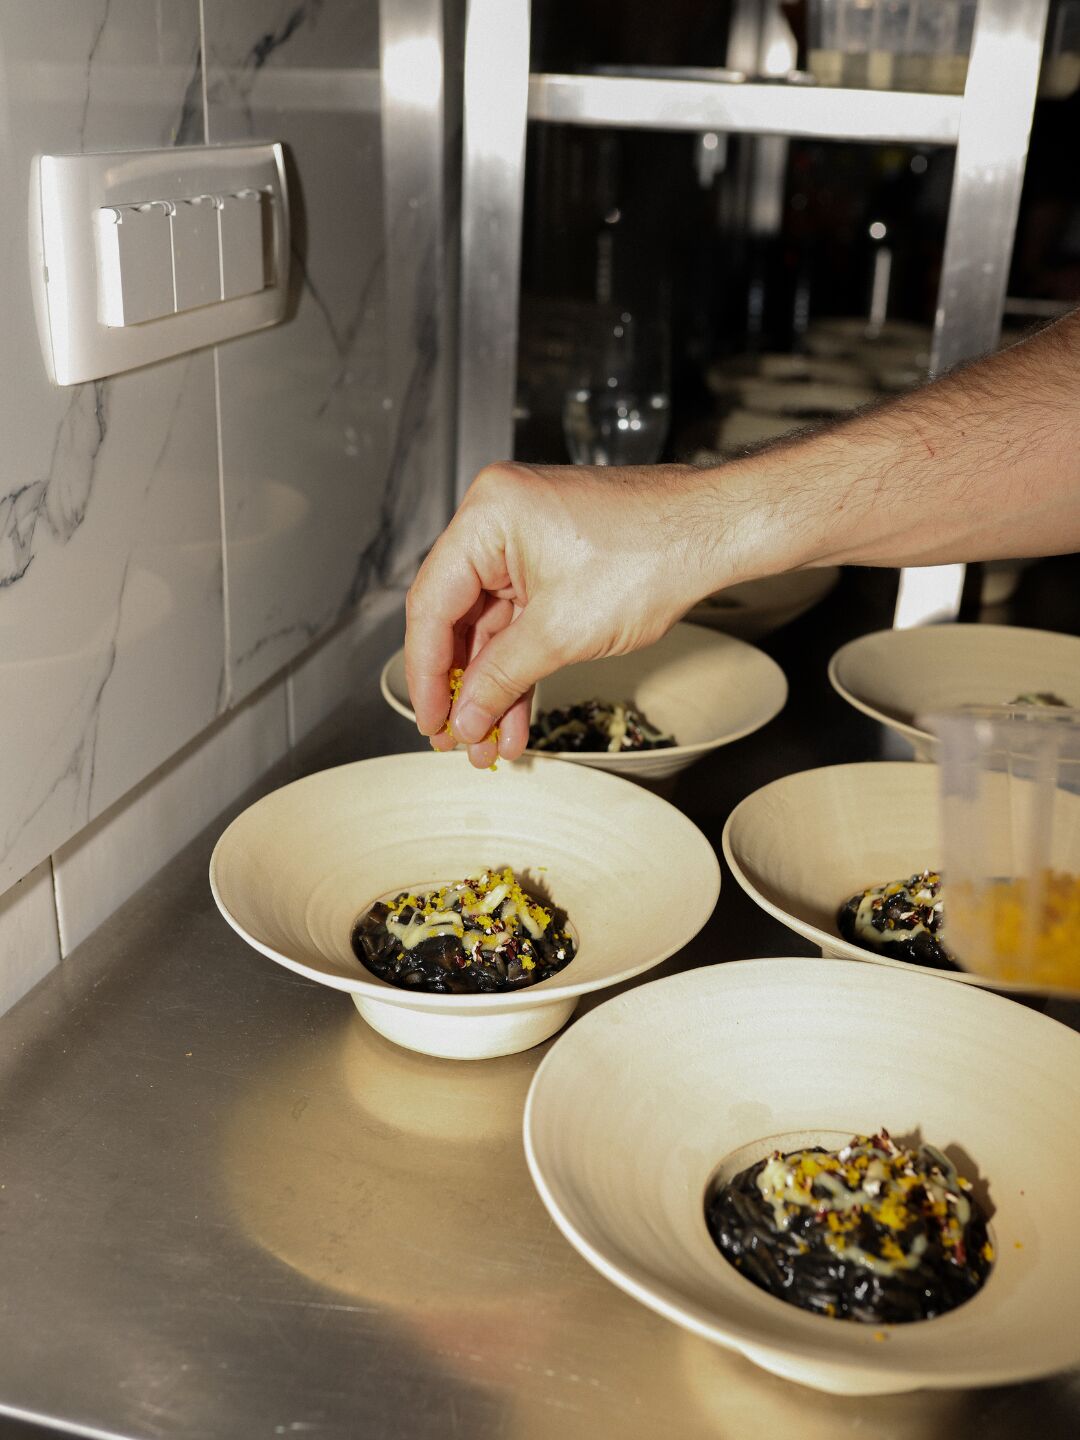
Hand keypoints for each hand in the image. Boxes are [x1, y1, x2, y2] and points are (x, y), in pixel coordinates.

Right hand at [404, 460, 721, 766]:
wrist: (715, 535)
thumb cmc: (653, 553)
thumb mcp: (561, 632)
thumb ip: (501, 678)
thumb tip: (465, 716)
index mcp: (488, 516)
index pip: (431, 604)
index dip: (426, 673)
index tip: (430, 720)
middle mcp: (499, 520)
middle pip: (457, 618)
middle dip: (464, 688)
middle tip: (455, 739)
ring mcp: (527, 542)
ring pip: (493, 629)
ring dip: (494, 688)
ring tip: (490, 743)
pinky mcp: (553, 563)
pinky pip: (523, 622)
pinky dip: (521, 668)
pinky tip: (516, 716)